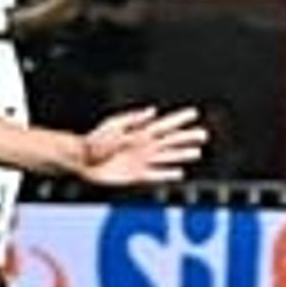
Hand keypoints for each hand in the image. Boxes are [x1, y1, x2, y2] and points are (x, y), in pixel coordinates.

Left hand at [76, 105, 207, 188]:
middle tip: (204, 134)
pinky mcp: (136, 175)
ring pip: (167, 157)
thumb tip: (153, 111)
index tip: (194, 113)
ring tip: (197, 152)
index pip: (164, 124)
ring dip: (182, 154)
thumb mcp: (113, 125)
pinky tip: (179, 173)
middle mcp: (144, 146)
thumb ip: (133, 119)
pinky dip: (167, 174)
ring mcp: (141, 160)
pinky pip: (156, 175)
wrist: (81, 160)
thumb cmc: (94, 140)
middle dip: (187, 137)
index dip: (179, 118)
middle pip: (170, 141)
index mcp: (139, 132)